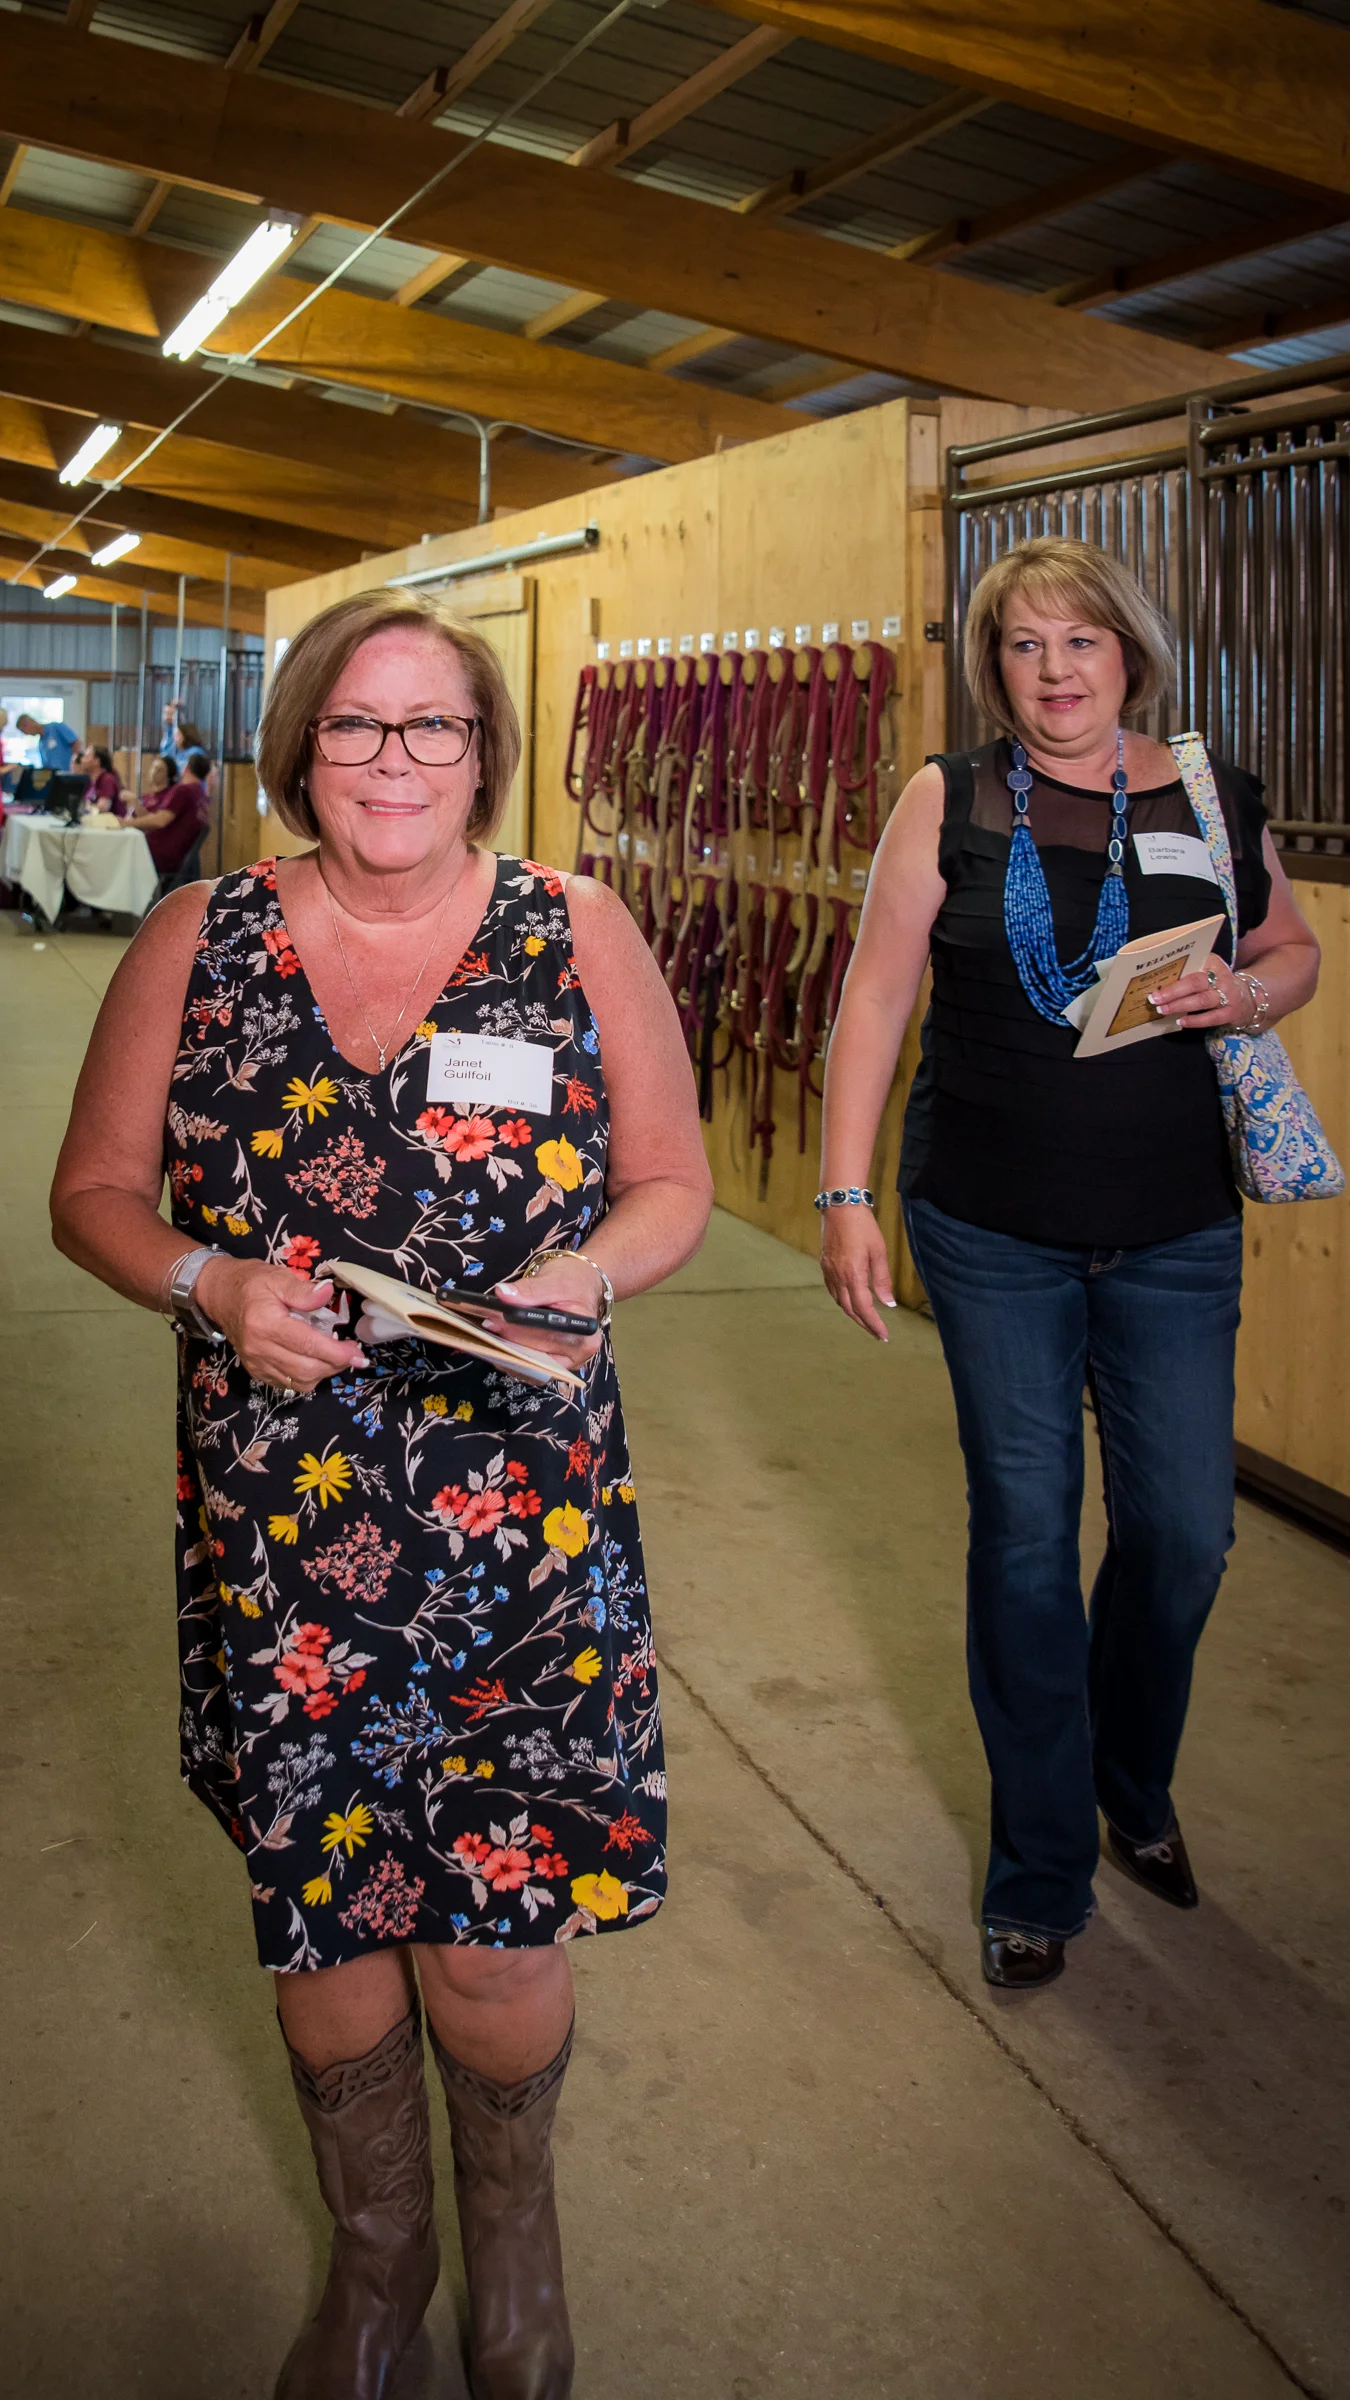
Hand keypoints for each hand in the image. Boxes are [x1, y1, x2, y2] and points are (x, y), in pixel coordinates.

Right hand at [195, 1260, 366, 1391]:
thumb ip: (304, 1290)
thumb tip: (328, 1293)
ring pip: (299, 1382)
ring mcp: (256, 1363)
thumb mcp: (277, 1277)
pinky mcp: (256, 1371)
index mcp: (265, 1324)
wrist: (219, 1295)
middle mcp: (259, 1349)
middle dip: (335, 1365)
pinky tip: (315, 1361)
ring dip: (323, 1373)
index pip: (307, 1345)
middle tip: (351, 1353)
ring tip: (335, 1356)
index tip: (357, 1353)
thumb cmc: (251, 1283)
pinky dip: (307, 1377)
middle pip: (306, 1369)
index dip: (337, 1353)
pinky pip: (288, 1384)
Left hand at [485, 1253, 605, 1373]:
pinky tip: (496, 1341)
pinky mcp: (551, 1363)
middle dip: (508, 1339)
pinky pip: (528, 1363)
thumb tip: (503, 1294)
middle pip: (535, 1353)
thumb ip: (529, 1289)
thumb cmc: (573, 1281)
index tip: (493, 1320)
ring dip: (507, 1349)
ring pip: (529, 1362)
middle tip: (484, 1325)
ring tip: (487, 1334)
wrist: (581, 1283)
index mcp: (585, 1336)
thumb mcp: (553, 1280)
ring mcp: (564, 1363)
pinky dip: (512, 1353)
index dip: (517, 1330)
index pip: (545, 1337)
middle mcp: (578, 1355)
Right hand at [820, 1203, 896, 1340]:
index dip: (874, 1324)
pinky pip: (833, 1291)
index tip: (883, 1335)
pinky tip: (851, 1301)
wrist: (840, 1207)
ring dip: (854, 1314)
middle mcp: (838, 1277)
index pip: (864, 1308)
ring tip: (867, 1320)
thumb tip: (889, 1304)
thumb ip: (882, 1280)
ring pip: (840, 1302)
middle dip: (865, 1324)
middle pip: (850, 1310)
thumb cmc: (863, 1227)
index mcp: (853, 1275)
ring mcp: (829, 1272)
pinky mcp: (825, 1266)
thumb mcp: (878, 1252)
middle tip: (878, 1334)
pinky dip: (843, 1301)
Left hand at [1149, 953, 1253, 1030]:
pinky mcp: (1231, 1012)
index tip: (1156, 977)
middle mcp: (1222, 977)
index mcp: (1212, 962)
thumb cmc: (1217, 984)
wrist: (1247, 998)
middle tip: (1154, 998)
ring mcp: (1228, 995)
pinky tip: (1180, 1022)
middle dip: (1172, 991)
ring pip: (1201, 1000)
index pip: (1191, 964)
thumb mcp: (1207, 971)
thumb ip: (1188, 972)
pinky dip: (1195, 1021)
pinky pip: (1211, 1018)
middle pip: (1195, 983)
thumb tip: (1160, 982)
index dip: (1174, 971)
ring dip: (1179, 1006)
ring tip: (1163, 1010)